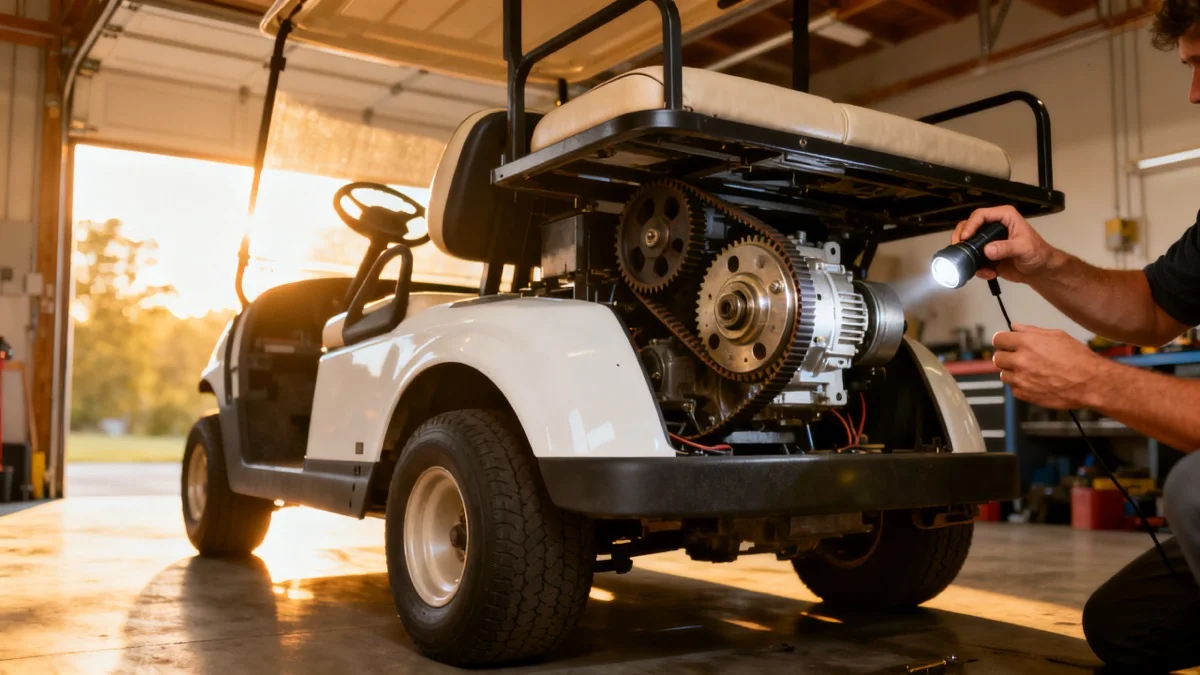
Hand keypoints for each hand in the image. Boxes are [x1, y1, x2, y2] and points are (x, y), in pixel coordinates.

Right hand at [952, 205, 1060, 282]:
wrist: (1041, 271)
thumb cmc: (1038, 254)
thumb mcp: (1024, 248)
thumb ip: (1006, 248)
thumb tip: (987, 250)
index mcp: (1004, 217)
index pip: (981, 215)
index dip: (971, 225)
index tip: (965, 238)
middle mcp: (994, 226)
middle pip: (969, 226)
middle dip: (962, 237)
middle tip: (958, 248)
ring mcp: (989, 241)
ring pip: (968, 242)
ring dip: (967, 254)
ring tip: (973, 265)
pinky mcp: (987, 255)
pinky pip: (974, 259)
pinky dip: (977, 268)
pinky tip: (988, 273)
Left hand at [992, 324, 1110, 409]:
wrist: (1091, 382)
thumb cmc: (1078, 358)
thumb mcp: (1057, 336)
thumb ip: (1031, 331)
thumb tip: (1015, 327)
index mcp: (1026, 343)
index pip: (998, 339)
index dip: (1003, 340)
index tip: (1006, 343)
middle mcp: (1020, 361)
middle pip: (998, 358)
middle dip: (1007, 356)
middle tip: (1020, 358)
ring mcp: (1021, 379)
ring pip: (1004, 375)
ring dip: (1013, 372)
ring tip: (1031, 371)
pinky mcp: (1024, 395)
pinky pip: (1014, 389)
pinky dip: (1021, 386)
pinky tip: (1036, 382)